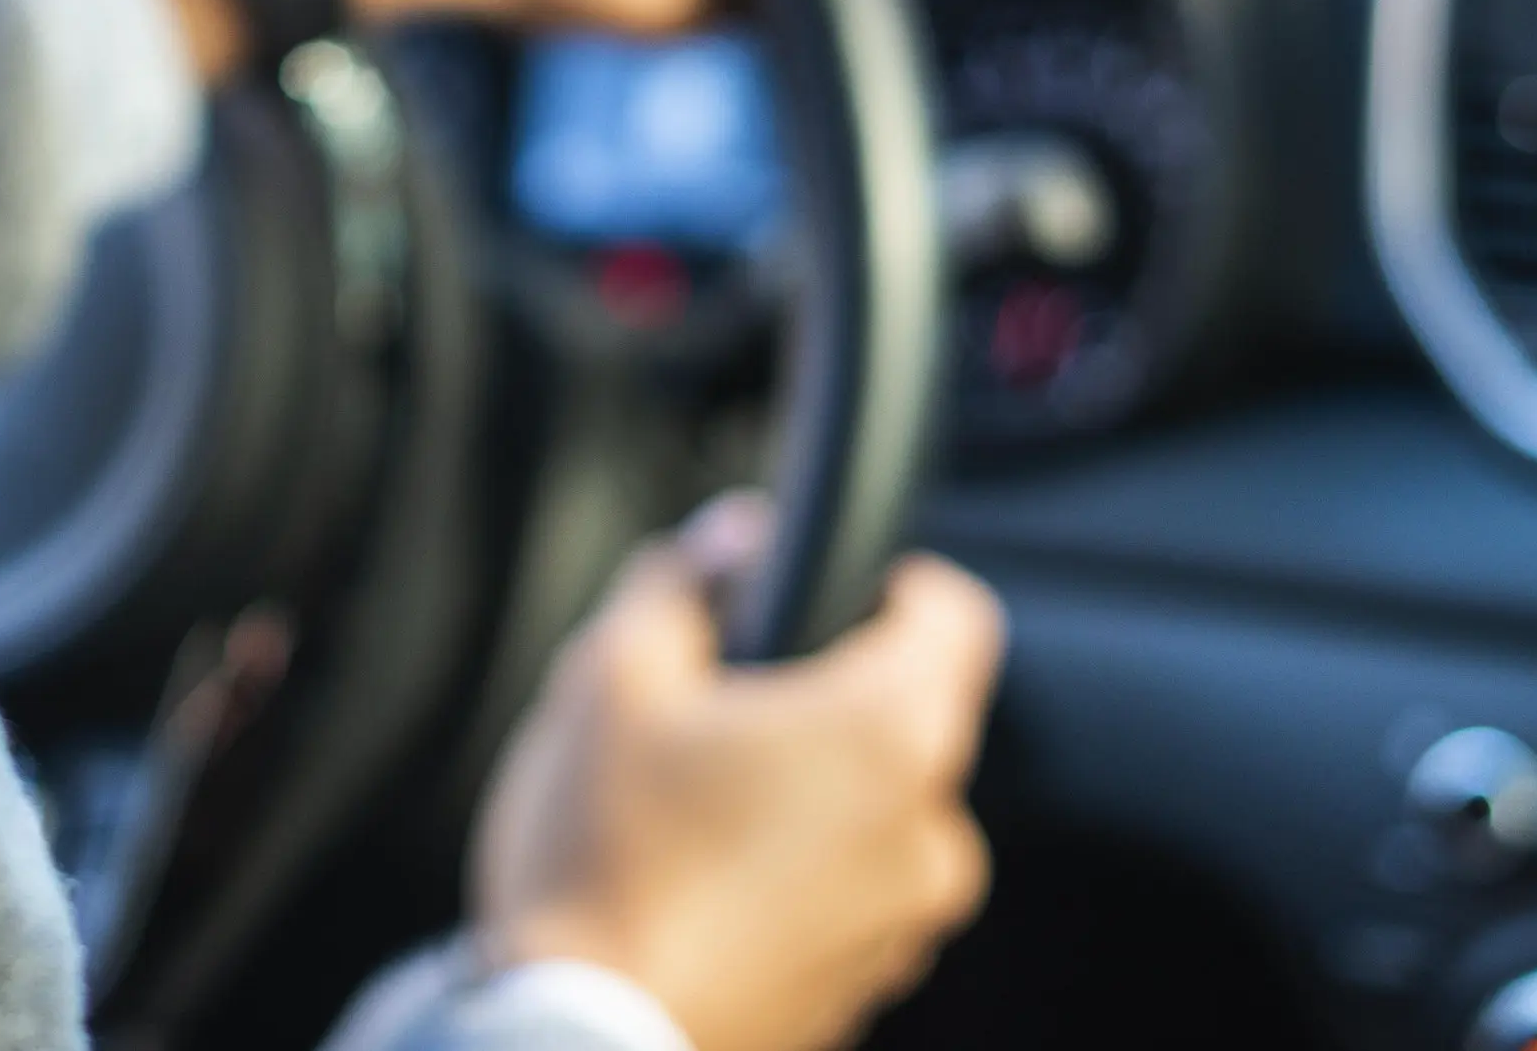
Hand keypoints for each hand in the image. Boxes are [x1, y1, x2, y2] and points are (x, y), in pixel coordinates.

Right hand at [475, 503, 1005, 1050]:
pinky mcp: (862, 992)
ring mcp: (903, 927)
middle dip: (823, 702)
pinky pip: (848, 898)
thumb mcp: (611, 675)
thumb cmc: (601, 862)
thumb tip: (733, 536)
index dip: (897, 583)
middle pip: (908, 722)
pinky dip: (796, 877)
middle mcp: (927, 836)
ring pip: (876, 817)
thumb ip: (683, 579)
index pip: (958, 616)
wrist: (578, 1045)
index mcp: (889, 734)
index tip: (839, 585)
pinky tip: (700, 882)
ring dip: (809, 798)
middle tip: (718, 707)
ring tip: (695, 809)